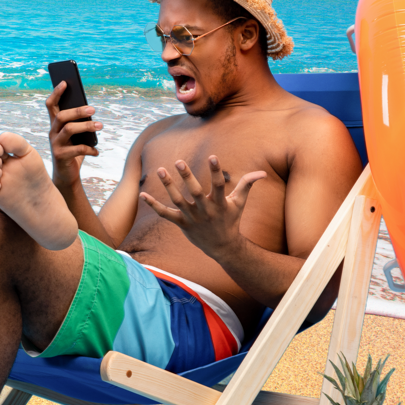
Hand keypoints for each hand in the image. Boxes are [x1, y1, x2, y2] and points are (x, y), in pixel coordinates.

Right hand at [46, 79, 101, 185]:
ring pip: (69, 129)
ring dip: (86, 126)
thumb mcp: (76, 135)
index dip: (56, 93)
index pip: (51, 105)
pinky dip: (90, 149)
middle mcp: (52, 132)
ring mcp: (55, 144)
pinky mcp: (61, 156)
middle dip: (77, 110)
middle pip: (61, 115)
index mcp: (55, 124)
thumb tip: (90, 111)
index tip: (65, 82)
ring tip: (100, 125)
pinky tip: (97, 152)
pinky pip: (77, 149)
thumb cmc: (73, 151)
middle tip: (93, 109)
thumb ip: (79, 123)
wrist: (66, 175)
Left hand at [140, 156, 265, 257]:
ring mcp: (192, 218)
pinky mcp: (182, 224)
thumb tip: (262, 172)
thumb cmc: (231, 220)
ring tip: (160, 170)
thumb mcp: (239, 203)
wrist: (223, 247)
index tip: (212, 156)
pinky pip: (166, 214)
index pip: (218, 185)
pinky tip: (142, 195)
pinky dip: (154, 205)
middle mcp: (205, 210)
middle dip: (187, 176)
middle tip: (179, 161)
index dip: (215, 171)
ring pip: (178, 200)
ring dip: (168, 186)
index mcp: (220, 204)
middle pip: (195, 192)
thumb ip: (247, 185)